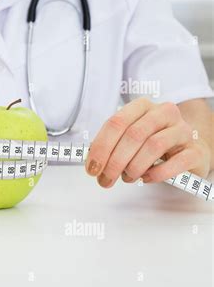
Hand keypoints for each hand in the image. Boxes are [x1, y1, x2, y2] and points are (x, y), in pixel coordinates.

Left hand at [85, 98, 210, 187]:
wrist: (188, 150)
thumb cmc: (152, 144)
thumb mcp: (130, 138)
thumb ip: (111, 145)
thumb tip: (92, 162)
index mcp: (142, 107)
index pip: (116, 122)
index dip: (101, 147)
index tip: (92, 168)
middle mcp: (163, 113)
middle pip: (133, 135)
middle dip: (114, 161)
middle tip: (106, 179)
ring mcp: (182, 130)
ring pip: (153, 146)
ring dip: (134, 167)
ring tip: (127, 178)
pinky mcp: (195, 150)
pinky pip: (175, 162)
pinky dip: (156, 174)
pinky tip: (146, 178)